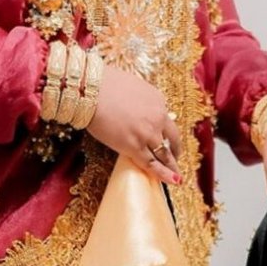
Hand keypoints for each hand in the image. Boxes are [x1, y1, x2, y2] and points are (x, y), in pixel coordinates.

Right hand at [91, 65, 181, 183]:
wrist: (91, 89)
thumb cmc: (104, 84)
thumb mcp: (132, 85)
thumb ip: (140, 100)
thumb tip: (137, 108)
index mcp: (158, 100)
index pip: (166, 121)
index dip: (166, 132)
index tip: (166, 139)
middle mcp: (157, 117)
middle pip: (172, 138)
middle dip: (174, 150)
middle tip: (175, 158)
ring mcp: (147, 133)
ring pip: (164, 154)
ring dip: (171, 165)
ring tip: (175, 174)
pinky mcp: (134, 146)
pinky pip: (152, 164)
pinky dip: (164, 175)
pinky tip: (173, 181)